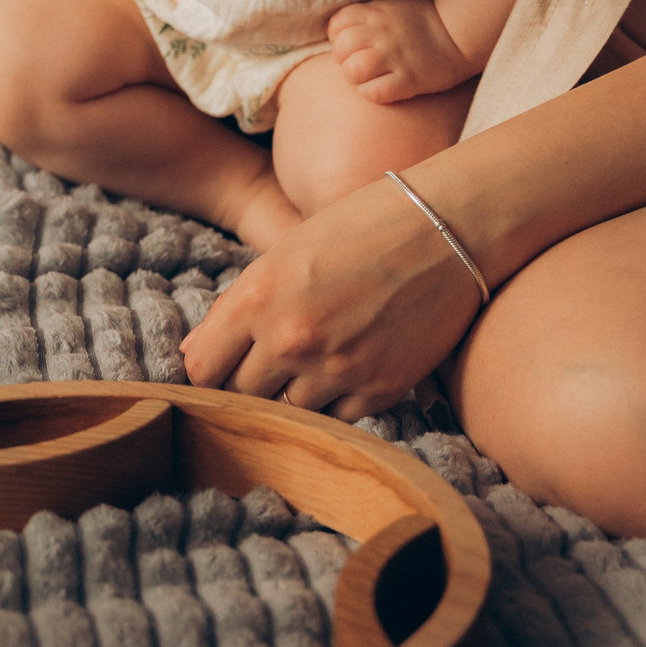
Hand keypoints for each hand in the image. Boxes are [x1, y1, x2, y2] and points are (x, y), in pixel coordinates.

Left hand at [181, 172, 484, 419]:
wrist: (449, 227)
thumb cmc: (362, 227)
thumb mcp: (285, 253)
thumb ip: (239, 307)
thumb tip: (196, 356)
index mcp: (257, 297)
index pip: (202, 369)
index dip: (211, 370)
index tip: (226, 366)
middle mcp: (291, 338)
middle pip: (242, 397)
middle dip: (252, 384)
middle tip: (276, 362)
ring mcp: (336, 368)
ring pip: (288, 414)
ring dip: (296, 395)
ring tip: (320, 359)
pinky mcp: (379, 389)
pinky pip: (337, 420)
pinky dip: (338, 402)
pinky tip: (352, 367)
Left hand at [329, 0, 476, 102]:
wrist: (461, 35)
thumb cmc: (424, 20)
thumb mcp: (394, 3)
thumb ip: (369, 12)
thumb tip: (342, 27)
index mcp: (377, 13)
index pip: (337, 25)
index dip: (338, 37)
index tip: (352, 44)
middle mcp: (382, 33)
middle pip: (341, 49)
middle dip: (344, 59)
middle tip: (360, 63)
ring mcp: (395, 57)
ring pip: (352, 71)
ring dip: (357, 78)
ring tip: (370, 76)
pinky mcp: (408, 80)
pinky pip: (373, 93)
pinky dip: (372, 93)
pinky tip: (383, 88)